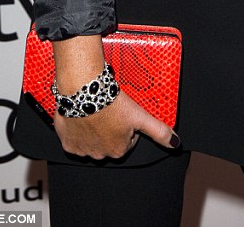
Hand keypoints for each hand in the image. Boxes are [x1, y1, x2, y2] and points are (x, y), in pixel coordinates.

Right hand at [51, 34, 179, 159]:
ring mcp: (83, 150)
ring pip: (91, 140)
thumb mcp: (140, 116)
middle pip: (109, 140)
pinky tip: (82, 116)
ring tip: (96, 110)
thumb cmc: (111, 102)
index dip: (126, 124)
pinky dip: (77, 129)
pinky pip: (74, 138)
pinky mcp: (67, 142)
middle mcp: (100, 155)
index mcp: (118, 150)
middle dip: (110, 127)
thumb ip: (159, 131)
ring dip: (94, 128)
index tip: (122, 112)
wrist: (84, 90)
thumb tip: (176, 143)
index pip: (127, 139)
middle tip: (109, 109)